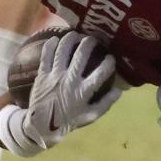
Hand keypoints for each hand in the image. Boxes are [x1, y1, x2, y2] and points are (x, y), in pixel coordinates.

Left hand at [22, 32, 120, 148]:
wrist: (41, 126)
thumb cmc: (68, 121)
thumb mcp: (90, 116)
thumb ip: (105, 103)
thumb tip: (119, 91)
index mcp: (83, 91)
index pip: (100, 73)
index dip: (108, 63)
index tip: (111, 57)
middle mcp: (69, 80)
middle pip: (81, 55)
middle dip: (89, 43)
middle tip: (93, 39)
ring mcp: (55, 76)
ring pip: (63, 51)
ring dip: (70, 39)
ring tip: (76, 34)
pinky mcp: (42, 74)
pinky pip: (46, 55)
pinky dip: (50, 45)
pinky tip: (55, 39)